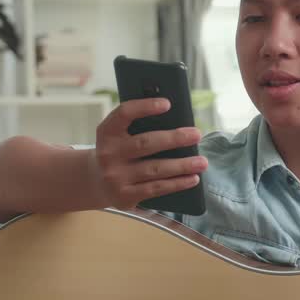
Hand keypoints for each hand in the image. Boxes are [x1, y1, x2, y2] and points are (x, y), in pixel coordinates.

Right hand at [89, 97, 207, 209]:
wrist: (96, 182)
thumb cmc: (120, 152)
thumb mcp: (121, 136)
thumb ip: (140, 126)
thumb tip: (177, 121)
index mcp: (107, 132)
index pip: (124, 114)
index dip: (144, 107)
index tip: (167, 104)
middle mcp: (108, 154)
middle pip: (146, 143)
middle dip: (174, 138)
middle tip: (197, 134)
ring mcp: (115, 177)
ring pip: (155, 169)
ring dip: (182, 165)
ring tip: (202, 162)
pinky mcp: (125, 196)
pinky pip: (156, 188)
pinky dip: (177, 183)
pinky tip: (193, 178)